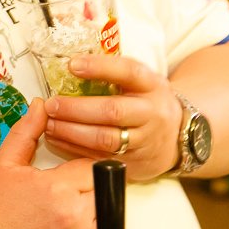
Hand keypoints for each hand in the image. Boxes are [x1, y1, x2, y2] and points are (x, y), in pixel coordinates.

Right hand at [0, 99, 97, 228]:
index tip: (68, 177)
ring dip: (99, 213)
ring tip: (72, 217)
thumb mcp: (5, 164)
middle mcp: (75, 213)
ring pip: (112, 216)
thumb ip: (27, 132)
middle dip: (93, 190)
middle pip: (108, 190)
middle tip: (70, 197)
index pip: (95, 166)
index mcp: (57, 186)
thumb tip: (41, 105)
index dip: (83, 170)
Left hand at [42, 54, 182, 180]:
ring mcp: (145, 141)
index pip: (129, 72)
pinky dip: (74, 148)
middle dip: (77, 108)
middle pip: (113, 111)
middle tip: (51, 104)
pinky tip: (56, 138)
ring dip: (71, 131)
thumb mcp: (142, 82)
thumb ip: (114, 74)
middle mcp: (151, 113)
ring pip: (105, 139)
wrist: (179, 138)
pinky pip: (100, 157)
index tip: (72, 65)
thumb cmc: (148, 103)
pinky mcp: (134, 163)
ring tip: (49, 123)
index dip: (100, 68)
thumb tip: (71, 65)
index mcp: (152, 86)